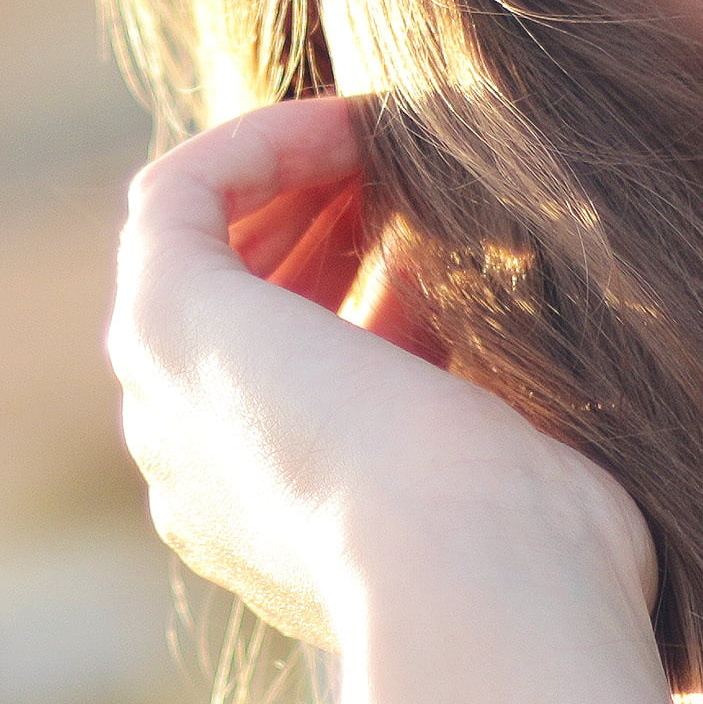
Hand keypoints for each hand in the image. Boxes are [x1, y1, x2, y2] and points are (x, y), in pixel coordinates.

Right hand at [110, 98, 650, 649]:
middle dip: (321, 228)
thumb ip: (483, 390)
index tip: (457, 244)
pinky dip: (260, 141)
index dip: (371, 293)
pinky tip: (353, 121)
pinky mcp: (162, 323)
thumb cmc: (540, 548)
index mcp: (275, 530)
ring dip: (290, 181)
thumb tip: (499, 286)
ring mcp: (166, 402)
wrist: (483, 581)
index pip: (299, 381)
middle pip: (241, 311)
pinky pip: (178, 195)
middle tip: (415, 178)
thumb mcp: (511, 455)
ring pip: (201, 253)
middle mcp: (199, 476)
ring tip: (386, 139)